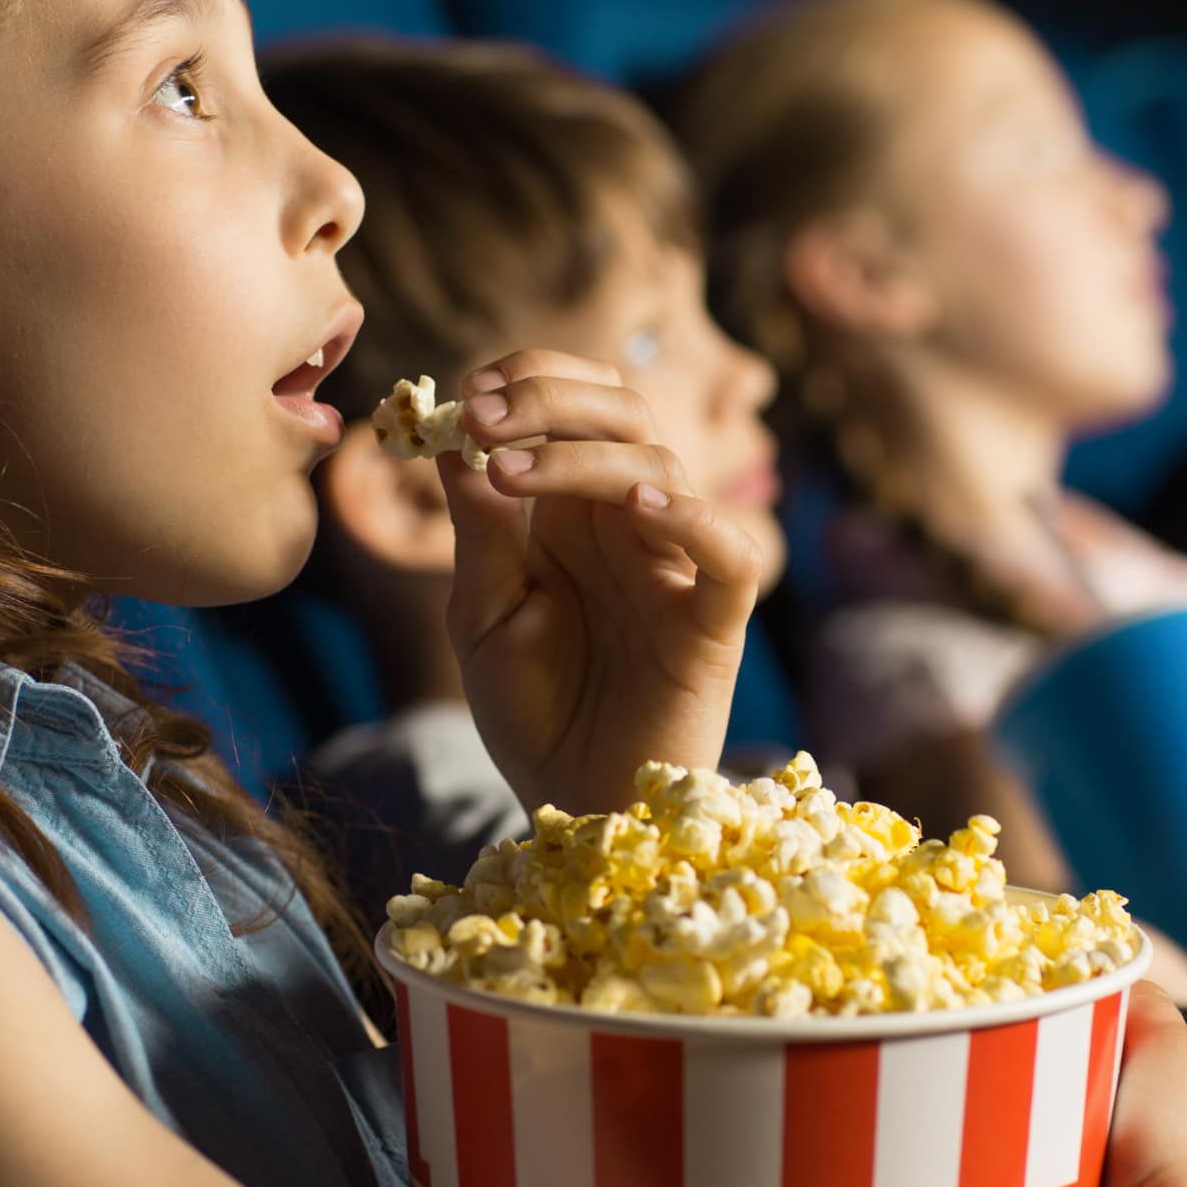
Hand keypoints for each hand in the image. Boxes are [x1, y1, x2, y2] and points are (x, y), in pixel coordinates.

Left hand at [437, 350, 760, 815]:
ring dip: (584, 456)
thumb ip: (479, 530)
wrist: (570, 808)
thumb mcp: (483, 613)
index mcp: (574, 513)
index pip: (578, 404)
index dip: (531, 379)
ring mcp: (677, 569)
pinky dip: (695, 520)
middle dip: (551, 399)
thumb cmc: (530, 712)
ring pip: (662, 469)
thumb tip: (454, 439)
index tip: (467, 392)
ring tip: (512, 472)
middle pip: (626, 414)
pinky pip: (731, 558)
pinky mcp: (714, 627)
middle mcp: (631, 526)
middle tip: (483, 415)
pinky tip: (639, 508)